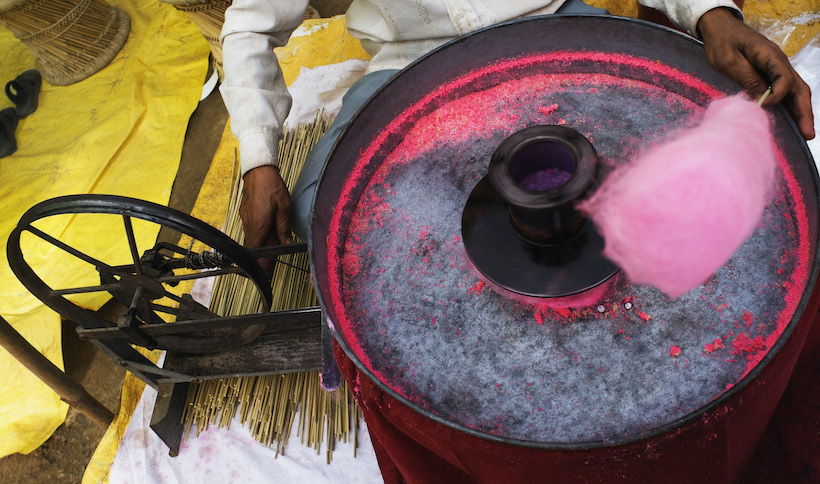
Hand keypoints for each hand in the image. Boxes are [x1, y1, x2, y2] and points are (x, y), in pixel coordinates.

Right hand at [240, 165, 292, 270]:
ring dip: (262, 247)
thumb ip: (284, 228)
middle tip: (269, 270)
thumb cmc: (272, 187)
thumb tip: (286, 243)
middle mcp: (250, 225)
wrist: (258, 172)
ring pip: (254, 239)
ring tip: (271, 255)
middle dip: (262, 259)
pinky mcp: (247, 214)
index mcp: (259, 226)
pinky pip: (253, 230)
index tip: (264, 273)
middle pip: (254, 248)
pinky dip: (259, 236)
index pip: (255, 252)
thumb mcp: (284, 209)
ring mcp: (247, 220)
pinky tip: (268, 237)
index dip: (259, 264)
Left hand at [698, 8, 813, 139]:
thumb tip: (761, 101)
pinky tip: (790, 121)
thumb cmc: (722, 42)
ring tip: (805, 132)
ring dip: (801, 111)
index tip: (762, 106)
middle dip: (804, 111)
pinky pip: (785, 91)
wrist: (719, 28)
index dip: (777, 96)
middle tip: (808, 134)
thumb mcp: (729, 61)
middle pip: (798, 88)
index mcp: (770, 56)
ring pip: (795, 91)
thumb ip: (747, 79)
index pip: (784, 79)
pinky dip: (789, 106)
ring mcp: (776, 68)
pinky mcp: (769, 74)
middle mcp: (779, 62)